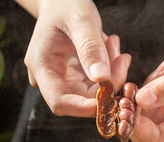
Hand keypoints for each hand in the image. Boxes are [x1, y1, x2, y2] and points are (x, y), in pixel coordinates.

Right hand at [24, 0, 130, 116]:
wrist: (62, 0)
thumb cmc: (66, 3)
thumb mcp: (80, 19)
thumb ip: (90, 48)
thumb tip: (101, 78)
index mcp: (41, 67)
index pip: (60, 103)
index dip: (84, 108)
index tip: (111, 99)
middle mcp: (49, 79)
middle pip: (80, 100)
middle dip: (106, 85)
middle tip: (122, 59)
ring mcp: (63, 80)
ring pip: (92, 94)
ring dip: (111, 76)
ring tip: (113, 45)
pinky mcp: (75, 78)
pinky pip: (96, 84)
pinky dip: (109, 71)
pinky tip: (111, 49)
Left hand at [132, 30, 163, 141]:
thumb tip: (140, 99)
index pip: (159, 140)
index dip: (137, 127)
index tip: (126, 107)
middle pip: (149, 135)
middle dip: (136, 114)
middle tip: (131, 90)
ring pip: (151, 116)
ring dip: (147, 95)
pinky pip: (157, 101)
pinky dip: (156, 85)